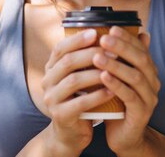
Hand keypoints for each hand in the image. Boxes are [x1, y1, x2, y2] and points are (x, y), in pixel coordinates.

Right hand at [40, 29, 115, 154]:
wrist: (71, 131)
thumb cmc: (81, 97)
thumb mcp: (83, 75)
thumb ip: (92, 57)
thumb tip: (116, 34)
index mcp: (52, 67)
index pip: (61, 48)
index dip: (77, 39)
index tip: (96, 32)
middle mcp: (48, 81)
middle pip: (68, 61)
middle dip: (91, 54)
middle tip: (112, 50)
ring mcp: (52, 99)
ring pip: (74, 81)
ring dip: (96, 73)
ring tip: (114, 69)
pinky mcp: (60, 115)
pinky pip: (80, 103)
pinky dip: (97, 96)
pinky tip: (111, 91)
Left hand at [93, 27, 160, 154]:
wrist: (124, 136)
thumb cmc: (119, 102)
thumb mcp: (120, 78)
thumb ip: (121, 59)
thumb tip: (119, 36)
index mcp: (149, 71)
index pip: (141, 49)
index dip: (127, 38)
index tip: (110, 28)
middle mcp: (153, 82)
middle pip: (141, 59)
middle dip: (122, 47)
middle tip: (103, 39)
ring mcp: (150, 98)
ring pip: (135, 77)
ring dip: (116, 65)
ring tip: (98, 57)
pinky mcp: (141, 113)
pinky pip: (130, 96)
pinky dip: (116, 85)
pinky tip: (103, 77)